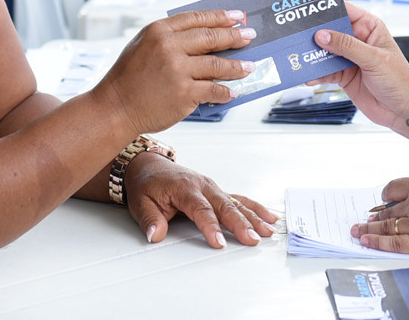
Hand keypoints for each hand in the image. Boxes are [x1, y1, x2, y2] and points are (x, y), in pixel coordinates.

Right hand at [96, 10, 255, 136]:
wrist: (114, 108)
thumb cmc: (128, 77)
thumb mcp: (142, 45)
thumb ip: (170, 37)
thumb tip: (205, 36)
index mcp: (159, 30)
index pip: (197, 19)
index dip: (220, 17)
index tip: (237, 18)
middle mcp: (169, 47)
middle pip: (211, 38)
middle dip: (234, 37)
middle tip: (250, 37)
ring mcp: (177, 71)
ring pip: (217, 65)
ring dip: (237, 66)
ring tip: (249, 66)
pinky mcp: (183, 94)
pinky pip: (213, 90)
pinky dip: (226, 91)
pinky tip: (233, 91)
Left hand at [124, 154, 277, 248]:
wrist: (150, 166)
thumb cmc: (147, 184)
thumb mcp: (140, 203)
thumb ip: (150, 220)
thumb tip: (155, 235)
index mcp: (184, 188)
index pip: (201, 210)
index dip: (211, 227)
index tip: (219, 243)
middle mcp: (203, 186)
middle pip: (225, 206)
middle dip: (240, 224)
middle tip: (252, 239)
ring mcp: (212, 187)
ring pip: (236, 202)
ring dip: (253, 217)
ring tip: (267, 231)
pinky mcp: (217, 191)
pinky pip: (239, 199)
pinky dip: (255, 208)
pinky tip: (268, 217)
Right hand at [310, 3, 408, 130]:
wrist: (403, 111)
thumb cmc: (401, 81)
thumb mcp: (374, 59)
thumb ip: (347, 46)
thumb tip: (323, 35)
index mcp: (369, 27)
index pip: (346, 11)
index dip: (328, 8)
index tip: (309, 9)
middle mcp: (357, 40)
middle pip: (330, 31)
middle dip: (314, 33)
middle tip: (297, 34)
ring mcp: (349, 58)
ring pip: (324, 51)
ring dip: (312, 55)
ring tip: (299, 56)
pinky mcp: (343, 75)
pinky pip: (325, 71)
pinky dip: (316, 74)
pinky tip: (310, 76)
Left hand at [350, 177, 408, 260]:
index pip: (393, 188)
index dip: (386, 196)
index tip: (383, 201)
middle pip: (388, 209)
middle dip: (377, 215)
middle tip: (367, 219)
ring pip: (387, 226)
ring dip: (370, 228)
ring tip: (360, 231)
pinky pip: (394, 244)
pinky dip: (377, 242)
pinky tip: (367, 241)